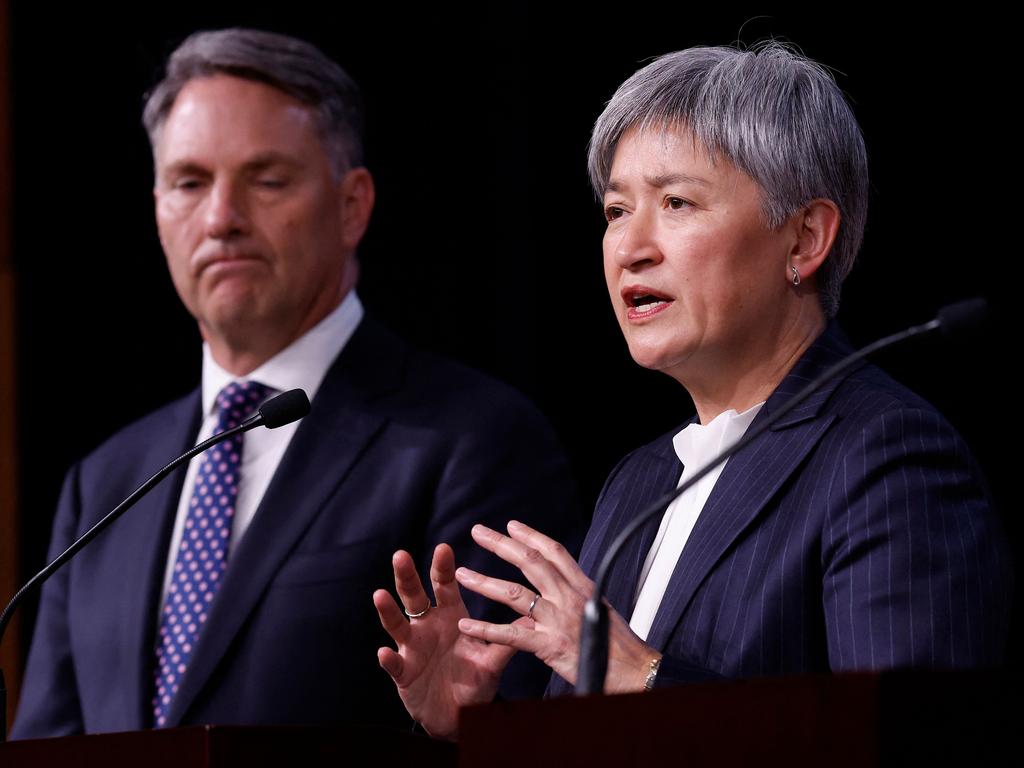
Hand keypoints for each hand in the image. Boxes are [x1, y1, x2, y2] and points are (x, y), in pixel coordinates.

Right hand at [374, 544, 519, 738]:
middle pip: (414, 596)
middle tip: (400, 555)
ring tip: (380, 594)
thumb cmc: (474, 680)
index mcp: (450, 616)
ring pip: (396, 624)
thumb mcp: (492, 660)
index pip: (444, 586)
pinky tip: (385, 653)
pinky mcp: (403, 672)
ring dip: (388, 610)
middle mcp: (428, 626)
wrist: (459, 716)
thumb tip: (534, 616)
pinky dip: (389, 659)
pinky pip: (394, 664)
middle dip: (407, 576)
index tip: (444, 548)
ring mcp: (412, 648)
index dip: (443, 568)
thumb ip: (508, 639)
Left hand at [455, 521, 658, 692]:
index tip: (512, 526)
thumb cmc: (619, 647)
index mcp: (582, 588)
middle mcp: (568, 598)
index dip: (531, 536)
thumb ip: (576, 599)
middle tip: (478, 532)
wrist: (635, 673)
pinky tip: (467, 624)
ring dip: (484, 582)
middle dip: (501, 544)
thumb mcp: (599, 612)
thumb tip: (560, 591)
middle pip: (530, 562)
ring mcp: (557, 620)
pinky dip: (486, 629)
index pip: (554, 552)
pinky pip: (511, 635)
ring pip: (514, 593)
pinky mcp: (549, 646)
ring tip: (462, 574)